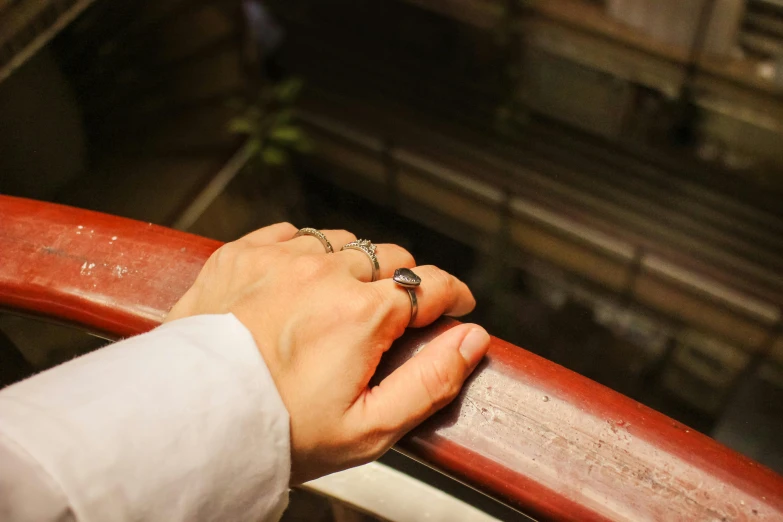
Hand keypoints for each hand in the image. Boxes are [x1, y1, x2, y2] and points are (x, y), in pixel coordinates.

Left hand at [165, 223, 489, 483]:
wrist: (190, 421)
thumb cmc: (279, 430)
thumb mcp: (369, 427)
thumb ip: (431, 381)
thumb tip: (472, 339)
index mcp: (362, 314)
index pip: (431, 284)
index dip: (452, 295)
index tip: (455, 304)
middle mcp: (325, 273)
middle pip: (390, 257)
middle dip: (403, 283)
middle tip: (392, 314)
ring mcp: (280, 257)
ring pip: (345, 242)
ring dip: (355, 265)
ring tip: (342, 298)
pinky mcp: (243, 253)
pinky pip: (294, 234)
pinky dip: (307, 252)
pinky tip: (300, 280)